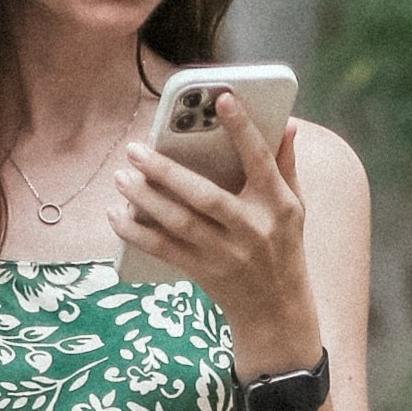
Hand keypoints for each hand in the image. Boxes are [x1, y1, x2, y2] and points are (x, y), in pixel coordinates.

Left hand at [109, 94, 317, 373]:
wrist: (277, 311)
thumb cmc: (283, 248)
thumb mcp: (296, 207)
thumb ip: (286, 165)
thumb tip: (288, 123)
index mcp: (278, 205)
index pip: (260, 161)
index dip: (243, 129)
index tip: (223, 99)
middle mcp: (252, 229)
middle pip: (206, 197)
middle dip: (168, 172)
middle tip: (135, 150)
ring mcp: (226, 254)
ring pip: (179, 224)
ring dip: (146, 200)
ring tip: (121, 178)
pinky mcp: (204, 272)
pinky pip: (164, 250)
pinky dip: (136, 233)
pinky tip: (116, 215)